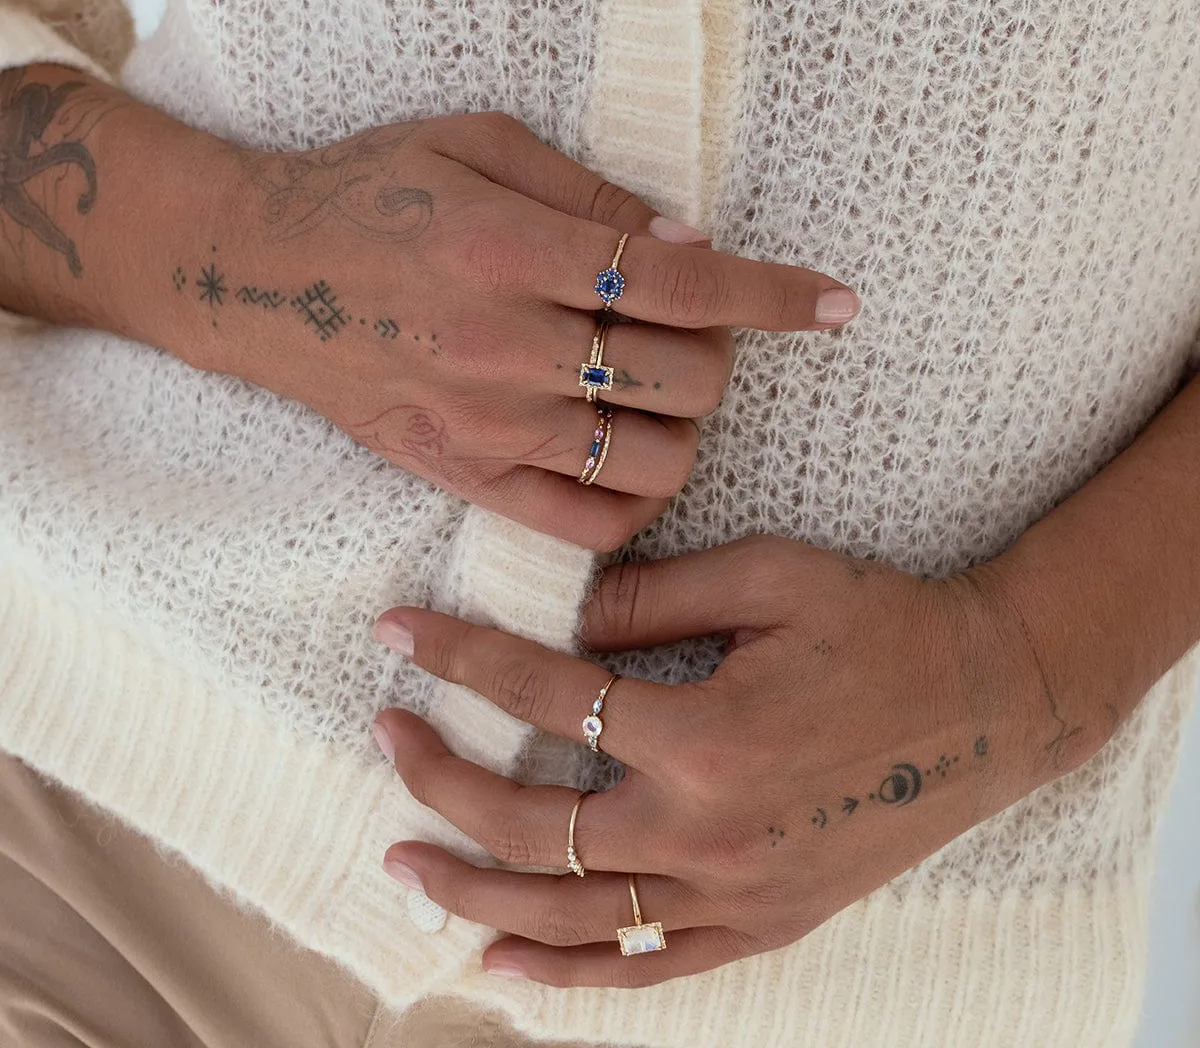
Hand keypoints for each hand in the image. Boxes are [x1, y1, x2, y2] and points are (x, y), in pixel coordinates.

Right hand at [179, 113, 857, 548]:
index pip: (680, 281)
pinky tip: (631, 459)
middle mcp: (505, 346)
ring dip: (686, 428)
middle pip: (684, 378)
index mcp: (512, 250)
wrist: (256, 276)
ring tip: (657, 395)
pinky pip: (584, 526)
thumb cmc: (368, 192)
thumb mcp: (475, 143)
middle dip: (723, 356)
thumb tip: (690, 239)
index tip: (837, 303)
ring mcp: (484, 426)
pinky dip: (636, 503)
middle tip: (696, 333)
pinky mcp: (462, 478)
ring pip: (650, 460)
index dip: (773, 293)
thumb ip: (589, 193)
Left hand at [369, 536, 1106, 986]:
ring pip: (574, 917)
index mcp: (707, 733)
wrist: (991, 700)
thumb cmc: (882, 622)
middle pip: (537, 823)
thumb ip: (654, 596)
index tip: (399, 633)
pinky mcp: (766, 922)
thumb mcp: (769, 575)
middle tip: (385, 735)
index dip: (461, 657)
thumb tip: (561, 624)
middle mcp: (711, 829)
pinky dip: (567, 977)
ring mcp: (738, 892)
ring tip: (400, 860)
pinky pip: (650, 968)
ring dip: (474, 890)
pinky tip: (497, 963)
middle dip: (442, 779)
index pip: (546, 693)